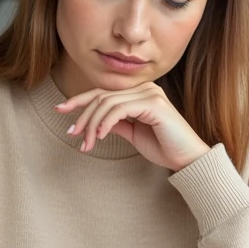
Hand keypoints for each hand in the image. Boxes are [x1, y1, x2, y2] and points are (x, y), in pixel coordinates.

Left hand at [55, 82, 211, 171]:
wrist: (188, 159)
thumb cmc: (165, 148)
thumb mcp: (134, 134)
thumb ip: (117, 123)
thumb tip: (96, 121)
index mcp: (140, 93)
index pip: (104, 93)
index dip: (79, 100)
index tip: (60, 110)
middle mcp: (145, 88)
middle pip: (102, 96)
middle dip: (82, 114)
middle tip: (72, 133)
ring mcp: (150, 94)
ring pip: (107, 103)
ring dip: (92, 124)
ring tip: (86, 143)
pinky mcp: (153, 103)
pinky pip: (119, 109)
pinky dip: (105, 123)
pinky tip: (99, 136)